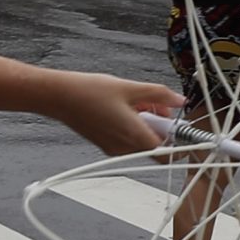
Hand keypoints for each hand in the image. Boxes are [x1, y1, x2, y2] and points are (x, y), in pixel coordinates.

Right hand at [49, 73, 182, 155]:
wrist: (59, 97)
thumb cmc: (88, 92)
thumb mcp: (130, 88)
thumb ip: (159, 95)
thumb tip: (179, 100)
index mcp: (134, 136)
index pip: (168, 152)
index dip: (178, 140)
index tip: (180, 126)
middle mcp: (125, 147)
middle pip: (156, 145)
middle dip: (161, 125)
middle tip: (156, 105)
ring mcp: (114, 149)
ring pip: (142, 142)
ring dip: (147, 124)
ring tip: (136, 102)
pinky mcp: (106, 145)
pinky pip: (128, 140)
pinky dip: (133, 126)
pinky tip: (124, 108)